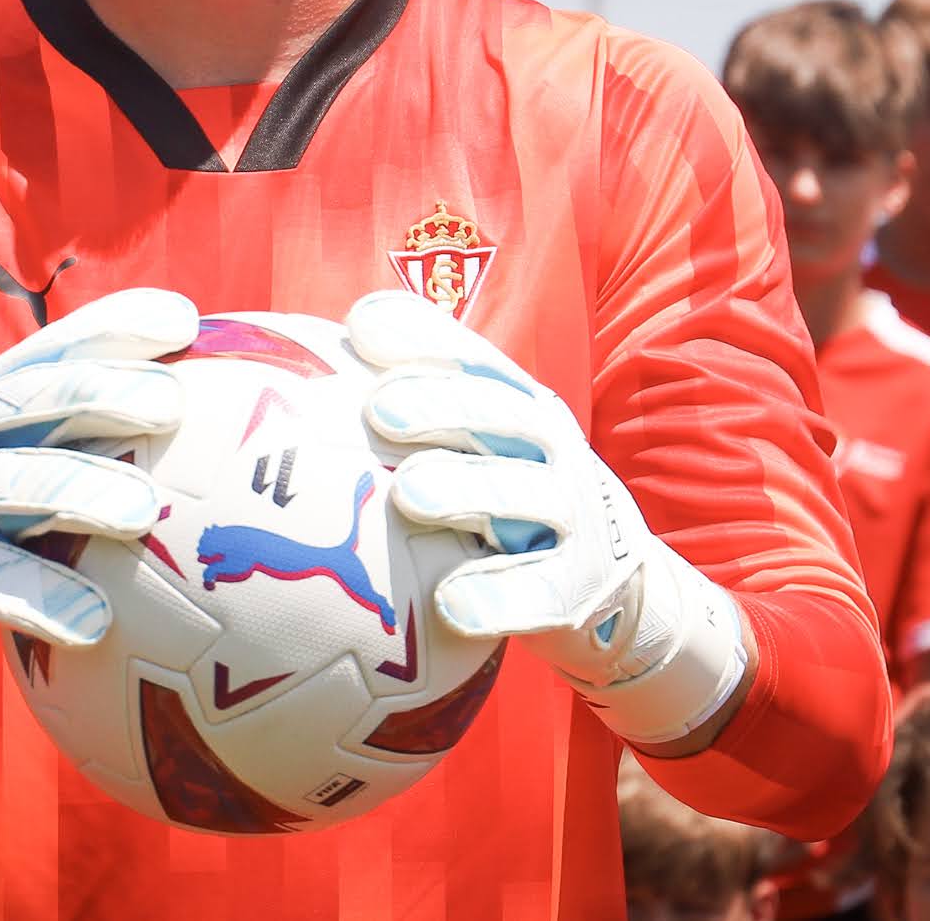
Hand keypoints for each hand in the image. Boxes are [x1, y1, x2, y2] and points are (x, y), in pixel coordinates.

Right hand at [0, 287, 195, 719]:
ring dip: (80, 491)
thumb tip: (203, 406)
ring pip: (12, 482)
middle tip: (171, 404)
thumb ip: (76, 422)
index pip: (57, 344)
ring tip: (144, 513)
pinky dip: (43, 601)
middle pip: (35, 397)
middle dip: (103, 392)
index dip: (116, 325)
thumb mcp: (5, 441)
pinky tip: (95, 622)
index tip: (184, 322)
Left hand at [347, 290, 750, 745]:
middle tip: (379, 410)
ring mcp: (572, 515)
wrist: (620, 589)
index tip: (359, 326)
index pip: (470, 357)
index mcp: (518, 405)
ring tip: (411, 494)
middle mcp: (549, 447)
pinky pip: (540, 592)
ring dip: (468, 489)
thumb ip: (415, 416)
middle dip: (441, 403)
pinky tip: (452, 604)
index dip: (420, 336)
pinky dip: (499, 598)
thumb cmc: (514, 504)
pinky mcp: (580, 586)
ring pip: (525, 493)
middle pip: (499, 413)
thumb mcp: (483, 449)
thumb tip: (309, 374)